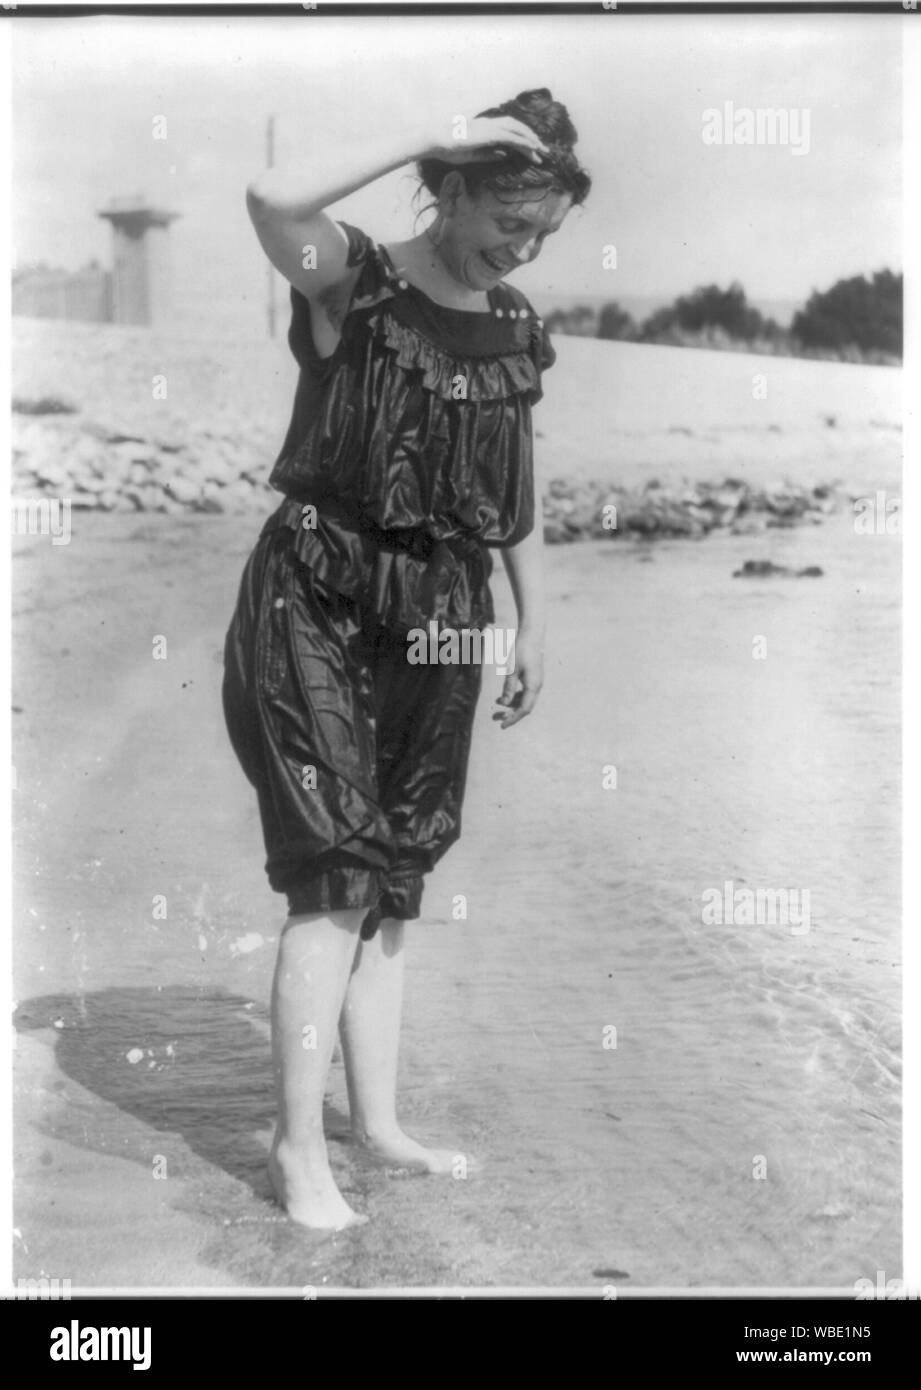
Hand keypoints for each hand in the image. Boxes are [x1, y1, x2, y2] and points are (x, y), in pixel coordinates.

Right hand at [426, 116, 547, 166]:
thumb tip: (505, 154)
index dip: (521, 140)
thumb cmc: (449, 148)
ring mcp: (490, 127)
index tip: (532, 151)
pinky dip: (524, 142)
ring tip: (542, 150)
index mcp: (485, 127)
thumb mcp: (473, 154)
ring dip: (531, 140)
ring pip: (517, 131)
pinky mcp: (490, 134)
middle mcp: (490, 124)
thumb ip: (489, 153)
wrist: (437, 140)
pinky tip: (533, 148)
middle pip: (516, 128)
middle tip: (543, 151)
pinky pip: (512, 137)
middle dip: (531, 139)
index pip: (508, 131)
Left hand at [493, 631, 543, 728]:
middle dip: (512, 714)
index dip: (513, 719)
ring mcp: (536, 682)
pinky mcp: (533, 678)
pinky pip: (525, 693)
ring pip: (525, 700)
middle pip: (525, 707)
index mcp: (533, 686)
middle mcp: (537, 686)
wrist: (532, 636)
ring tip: (497, 704)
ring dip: (512, 705)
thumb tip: (504, 704)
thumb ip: (508, 687)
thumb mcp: (511, 670)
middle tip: (497, 719)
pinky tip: (505, 695)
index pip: (524, 709)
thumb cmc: (521, 651)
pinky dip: (515, 696)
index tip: (502, 725)